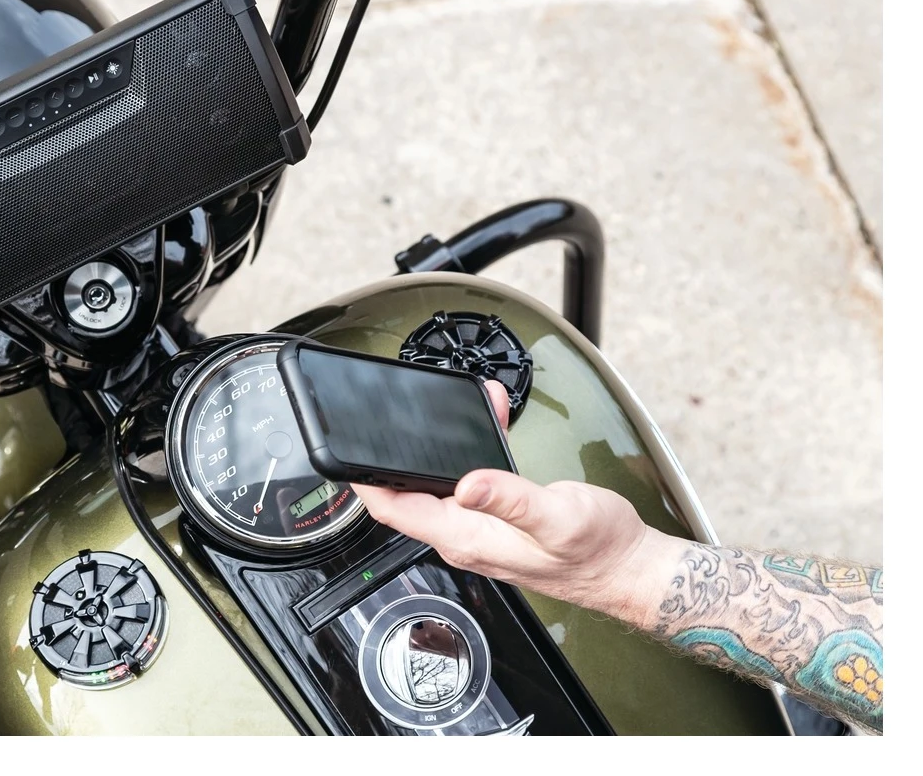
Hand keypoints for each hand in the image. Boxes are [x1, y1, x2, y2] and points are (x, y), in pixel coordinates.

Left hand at [352, 380, 668, 618]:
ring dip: (435, 449)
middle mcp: (465, 535)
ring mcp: (480, 528)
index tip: (345, 453)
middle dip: (395, 457)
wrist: (628, 567)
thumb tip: (468, 484)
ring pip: (438, 484)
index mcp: (466, 537)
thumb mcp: (555, 517)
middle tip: (387, 419)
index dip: (365, 483)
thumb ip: (509, 498)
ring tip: (443, 408)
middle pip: (407, 496)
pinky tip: (487, 421)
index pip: (394, 510)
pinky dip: (470, 450)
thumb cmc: (598, 550)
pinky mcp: (498, 518)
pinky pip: (469, 481)